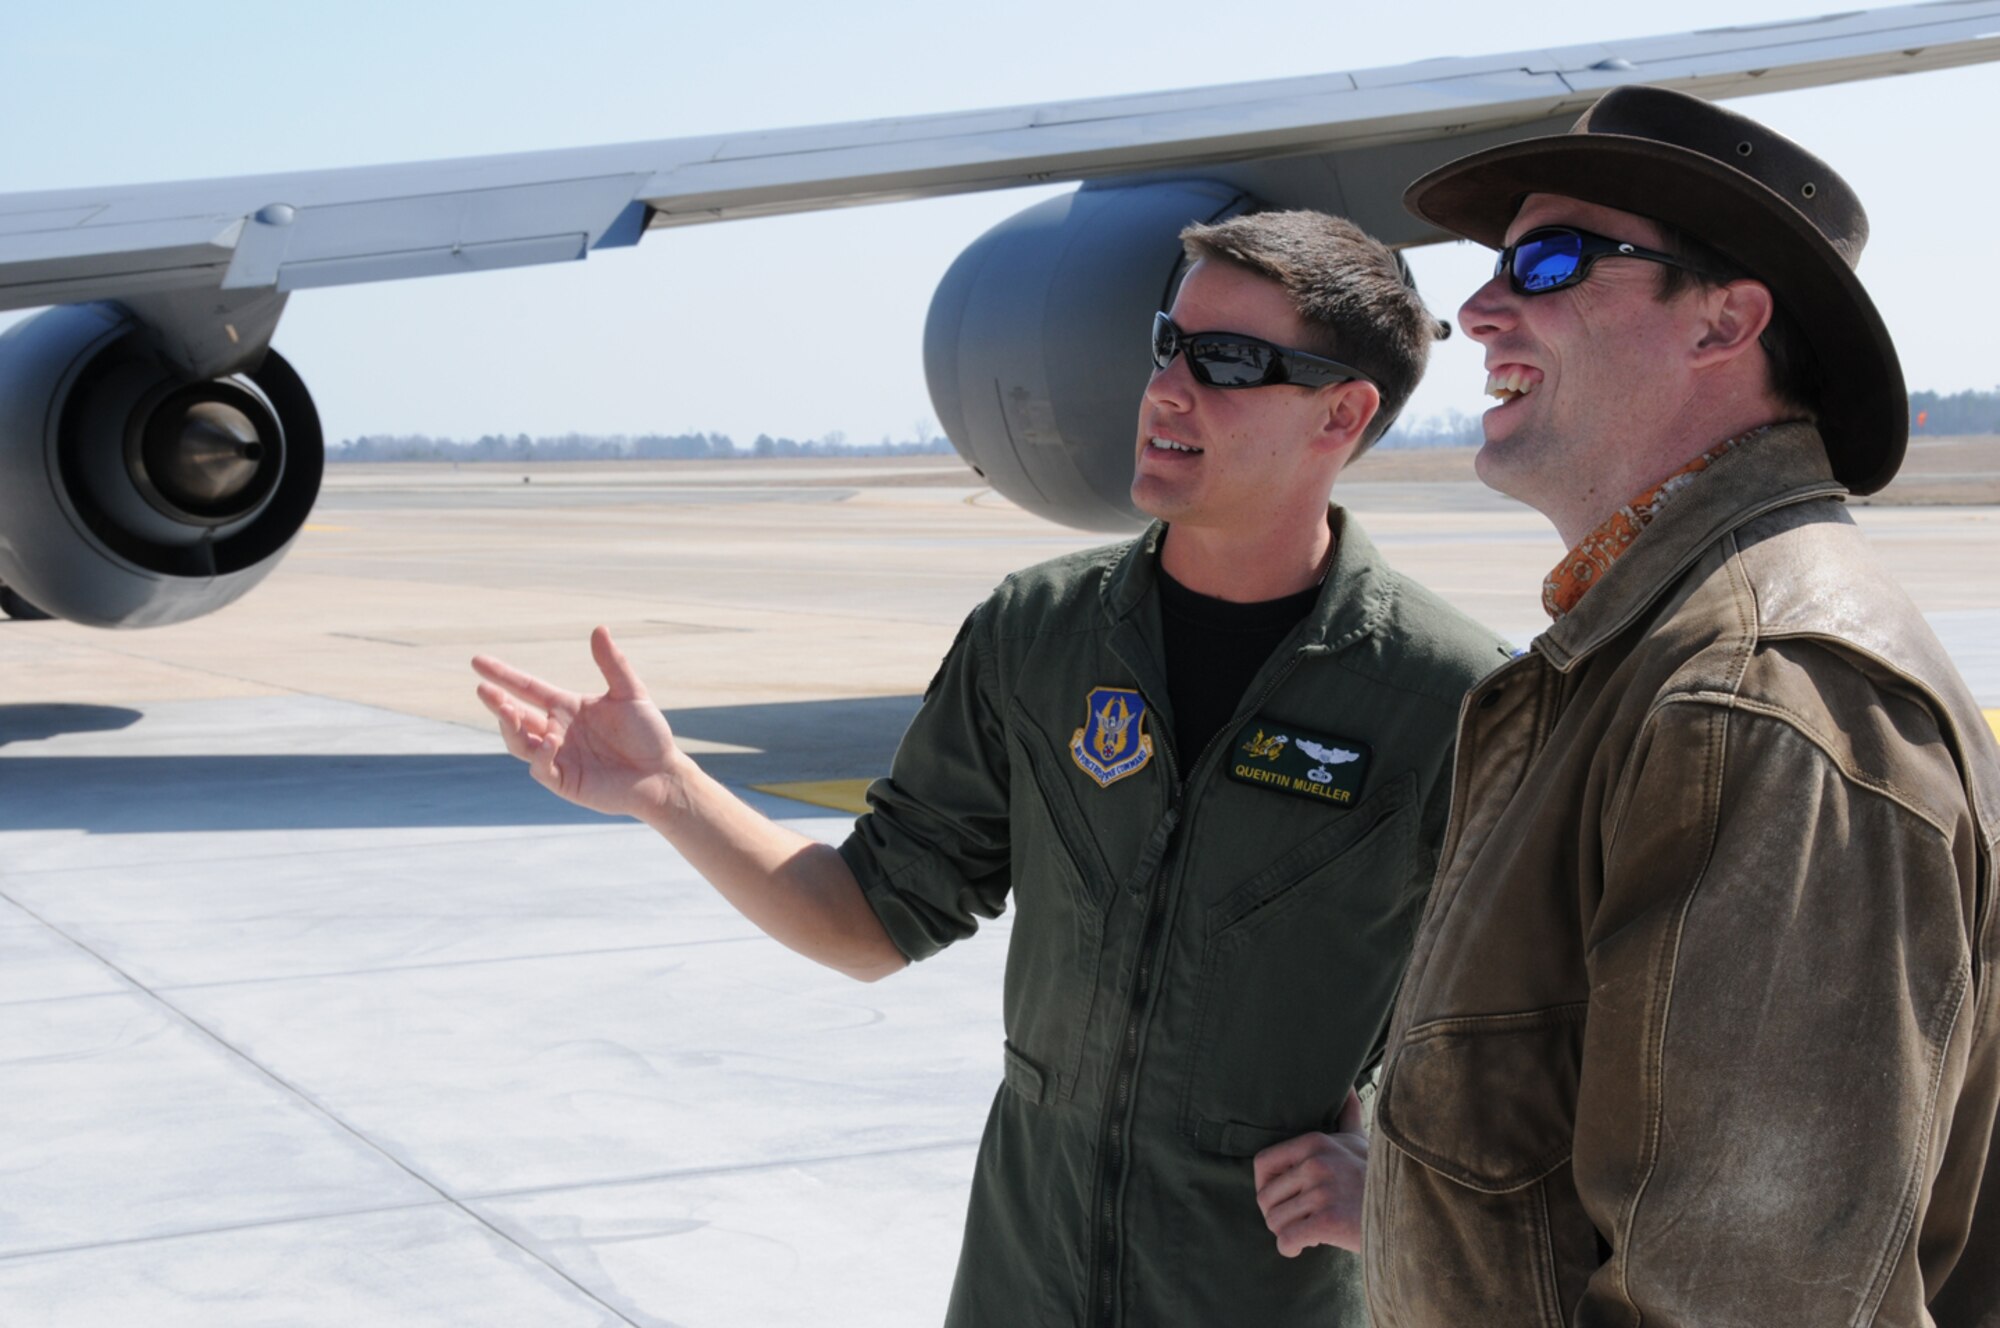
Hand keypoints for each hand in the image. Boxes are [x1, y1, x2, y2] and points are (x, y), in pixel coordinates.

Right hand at [472, 626, 684, 820]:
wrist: (663, 775)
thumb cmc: (649, 734)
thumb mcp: (631, 694)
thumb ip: (613, 664)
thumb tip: (599, 628)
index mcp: (567, 707)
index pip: (527, 688)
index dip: (503, 675)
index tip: (477, 661)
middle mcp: (556, 730)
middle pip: (515, 715)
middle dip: (497, 702)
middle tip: (483, 688)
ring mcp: (558, 757)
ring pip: (519, 742)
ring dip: (510, 727)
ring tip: (508, 710)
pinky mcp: (564, 781)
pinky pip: (541, 768)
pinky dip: (540, 755)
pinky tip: (550, 740)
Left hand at [1252, 1088, 1368, 1256]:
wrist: (1408, 1211)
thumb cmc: (1377, 1177)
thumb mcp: (1360, 1140)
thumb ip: (1348, 1115)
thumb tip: (1347, 1087)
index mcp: (1314, 1142)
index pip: (1262, 1163)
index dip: (1264, 1185)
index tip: (1279, 1197)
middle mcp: (1314, 1163)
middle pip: (1265, 1197)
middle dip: (1277, 1214)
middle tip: (1296, 1220)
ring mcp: (1321, 1192)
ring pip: (1275, 1221)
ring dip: (1285, 1233)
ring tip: (1305, 1232)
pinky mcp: (1328, 1221)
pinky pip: (1287, 1239)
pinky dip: (1289, 1248)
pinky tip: (1302, 1247)